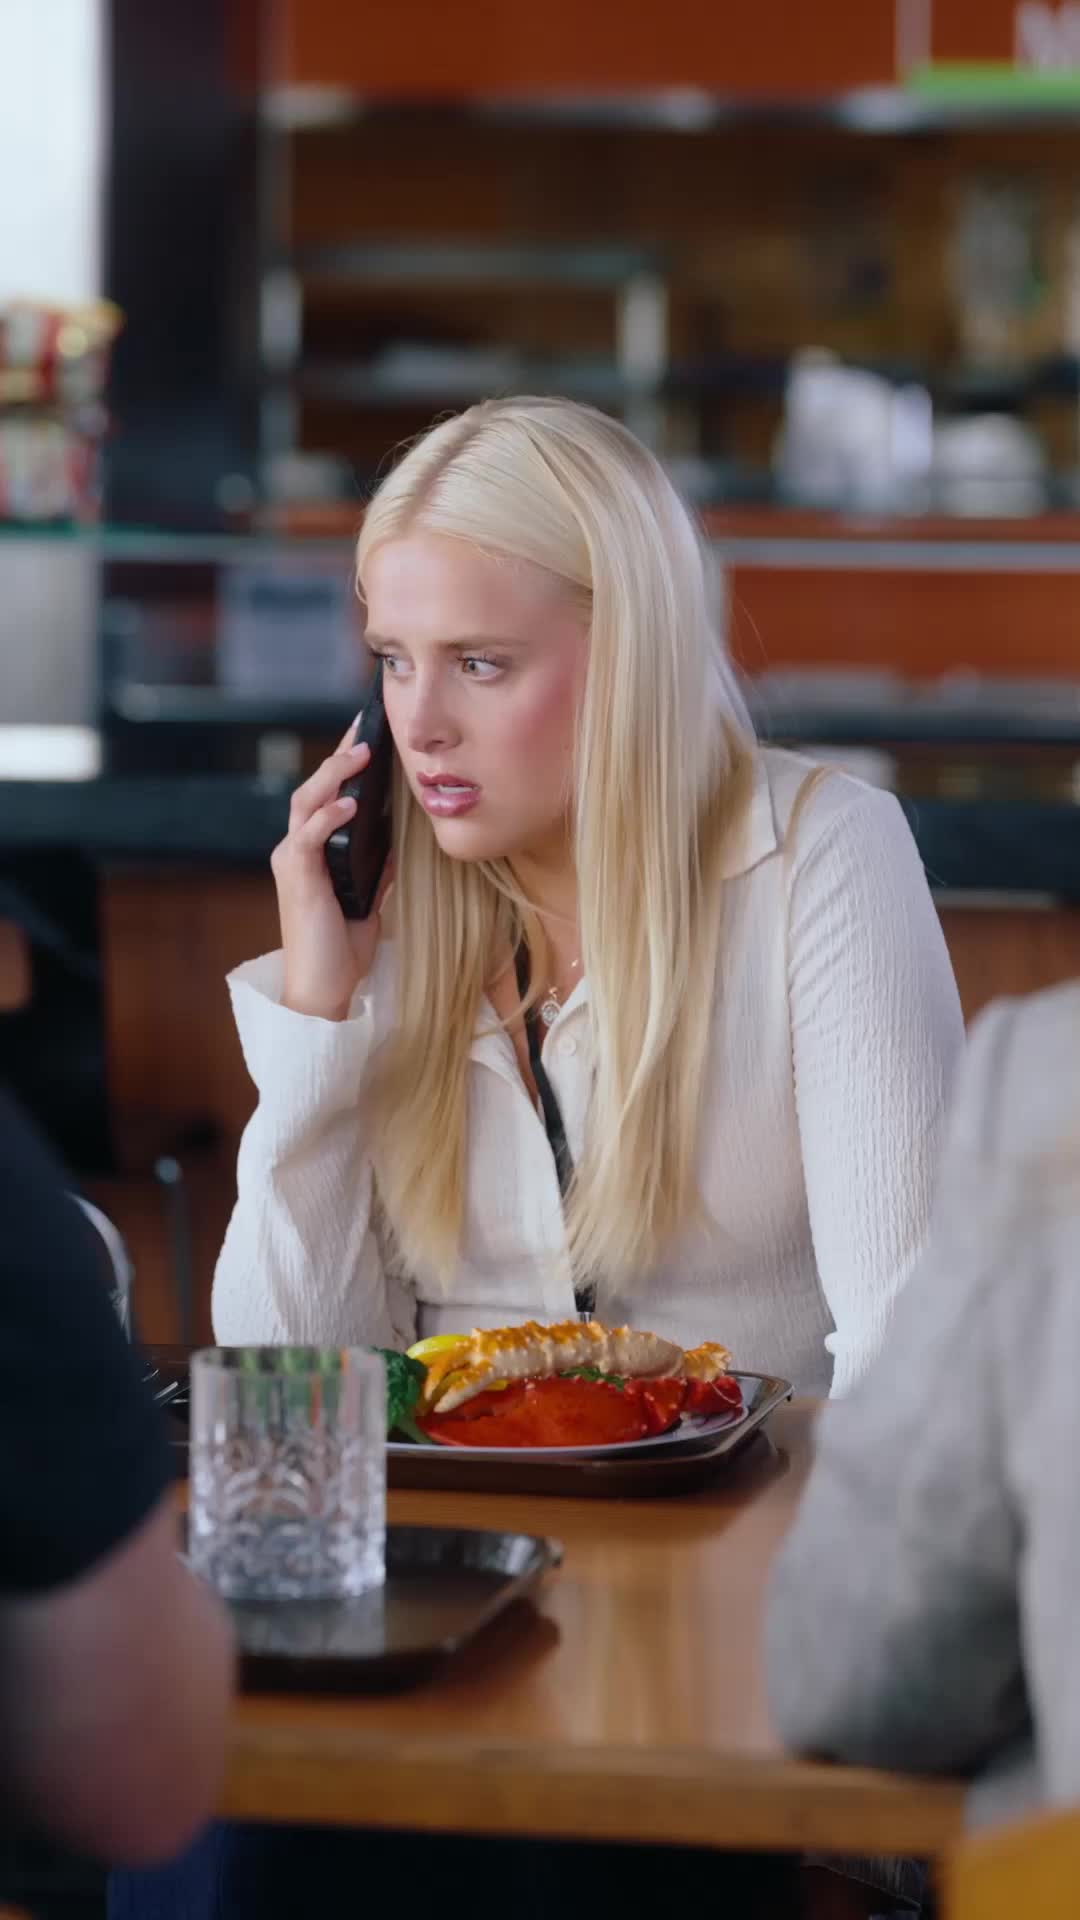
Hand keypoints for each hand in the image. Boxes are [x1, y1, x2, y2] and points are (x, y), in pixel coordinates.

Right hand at [271, 723, 392, 1019]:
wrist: (323, 992)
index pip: (325, 798)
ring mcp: (293, 863)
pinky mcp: (298, 880)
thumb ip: (376, 872)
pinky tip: (349, 803)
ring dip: (333, 776)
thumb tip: (396, 845)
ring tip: (359, 753)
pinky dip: (328, 817)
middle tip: (365, 728)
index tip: (367, 737)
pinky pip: (308, 838)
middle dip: (338, 757)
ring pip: (305, 804)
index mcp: (313, 854)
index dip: (343, 766)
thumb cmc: (342, 951)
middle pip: (313, 790)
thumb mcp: (370, 902)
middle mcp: (296, 851)